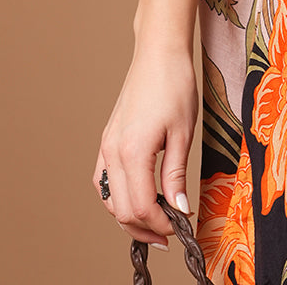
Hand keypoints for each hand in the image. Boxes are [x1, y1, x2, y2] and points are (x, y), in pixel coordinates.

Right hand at [93, 41, 198, 248]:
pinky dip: (116, 196)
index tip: (180, 227)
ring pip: (108, 198)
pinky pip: (103, 179)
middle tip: (169, 232)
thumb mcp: (183, 132)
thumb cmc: (175, 85)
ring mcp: (106, 145)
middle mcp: (112, 151)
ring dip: (129, 215)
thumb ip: (176, 175)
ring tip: (154, 220)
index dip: (160, 224)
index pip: (140, 206)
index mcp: (132, 152)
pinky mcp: (107, 139)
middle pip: (120, 209)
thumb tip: (179, 209)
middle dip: (144, 227)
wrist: (159, 53)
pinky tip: (135, 196)